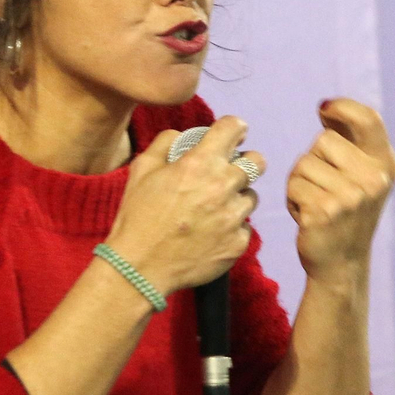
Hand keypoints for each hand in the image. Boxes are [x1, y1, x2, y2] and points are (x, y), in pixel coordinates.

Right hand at [104, 117, 266, 294]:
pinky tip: (210, 233)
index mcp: (200, 163)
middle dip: (246, 162)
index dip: (235, 127)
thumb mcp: (141, 169)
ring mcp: (233, 217)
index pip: (234, 127)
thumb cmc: (137, 216)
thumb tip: (184, 135)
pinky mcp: (238, 243)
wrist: (139, 268)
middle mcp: (223, 186)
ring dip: (236, 198)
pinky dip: (231, 228)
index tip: (233, 134)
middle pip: (257, 161)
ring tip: (212, 209)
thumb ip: (166, 142)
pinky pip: (244, 227)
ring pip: (251, 197)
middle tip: (230, 171)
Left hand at [285, 99, 394, 284]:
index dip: (343, 107)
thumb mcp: (362, 176)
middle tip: (326, 187)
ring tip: (317, 202)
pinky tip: (308, 216)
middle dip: (315, 158)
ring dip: (301, 181)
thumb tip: (326, 107)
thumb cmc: (347, 213)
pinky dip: (293, 199)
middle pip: (323, 139)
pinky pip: (293, 185)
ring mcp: (349, 197)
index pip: (368, 119)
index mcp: (385, 165)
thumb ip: (351, 142)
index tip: (324, 110)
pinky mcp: (324, 211)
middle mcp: (372, 179)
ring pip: (304, 163)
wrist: (342, 263)